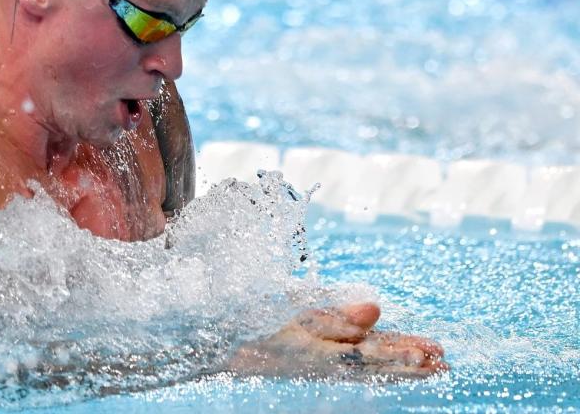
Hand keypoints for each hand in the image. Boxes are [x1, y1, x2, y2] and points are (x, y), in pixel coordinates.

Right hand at [228, 302, 447, 379]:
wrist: (227, 351)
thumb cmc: (258, 331)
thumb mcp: (294, 320)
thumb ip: (336, 317)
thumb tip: (376, 308)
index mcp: (325, 354)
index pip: (371, 355)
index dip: (401, 354)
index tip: (429, 354)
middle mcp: (331, 363)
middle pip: (379, 364)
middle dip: (411, 363)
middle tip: (445, 363)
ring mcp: (327, 362)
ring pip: (373, 363)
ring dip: (403, 362)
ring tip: (435, 362)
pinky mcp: (322, 357)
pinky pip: (360, 360)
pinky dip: (382, 357)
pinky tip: (396, 353)